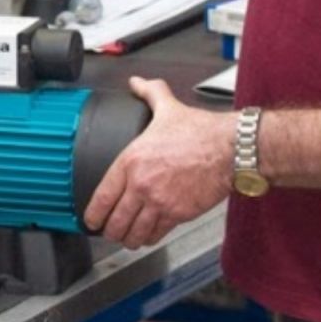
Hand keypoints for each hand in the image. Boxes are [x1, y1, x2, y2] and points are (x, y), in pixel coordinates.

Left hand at [84, 76, 233, 249]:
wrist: (230, 149)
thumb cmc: (201, 132)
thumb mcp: (168, 107)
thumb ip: (150, 93)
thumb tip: (137, 83)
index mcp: (131, 160)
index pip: (103, 196)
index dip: (93, 214)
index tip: (90, 220)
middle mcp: (141, 185)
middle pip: (115, 221)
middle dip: (109, 231)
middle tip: (108, 232)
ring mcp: (159, 202)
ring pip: (134, 232)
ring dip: (128, 239)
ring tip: (126, 239)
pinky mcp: (178, 214)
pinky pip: (157, 234)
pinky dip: (150, 238)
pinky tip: (148, 236)